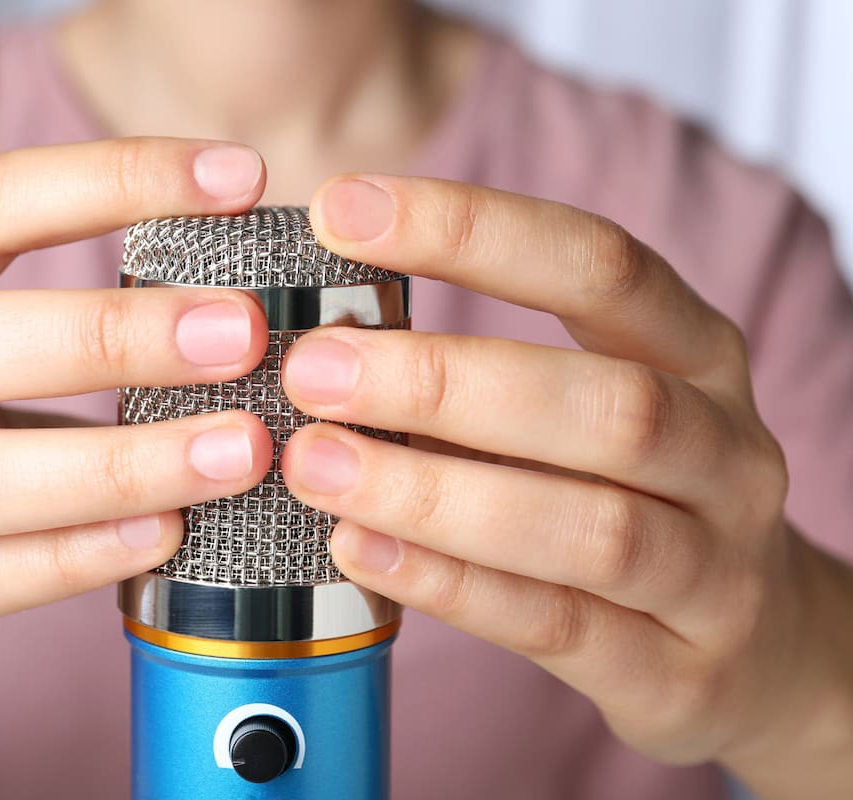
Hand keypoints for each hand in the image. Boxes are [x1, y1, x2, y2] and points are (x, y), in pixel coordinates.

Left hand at [281, 176, 852, 792]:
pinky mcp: (677, 670)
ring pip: (590, 526)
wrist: (758, 648)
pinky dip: (453, 586)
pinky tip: (360, 551)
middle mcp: (725, 451)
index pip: (599, 265)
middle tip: (313, 368)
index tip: (344, 210)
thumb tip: (325, 338)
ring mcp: (715, 569)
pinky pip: (560, 625)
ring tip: (317, 466)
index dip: (472, 229)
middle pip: (606, 402)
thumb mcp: (591, 410)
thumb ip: (485, 377)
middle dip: (444, 381)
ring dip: (436, 494)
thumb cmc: (633, 498)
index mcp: (698, 355)